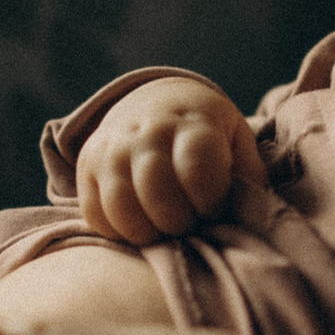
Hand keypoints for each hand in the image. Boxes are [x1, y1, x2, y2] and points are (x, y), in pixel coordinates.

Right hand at [74, 78, 260, 243]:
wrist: (158, 101)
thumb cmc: (209, 136)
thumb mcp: (237, 143)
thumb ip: (247, 177)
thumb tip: (248, 215)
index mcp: (193, 121)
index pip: (197, 168)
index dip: (210, 202)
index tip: (215, 210)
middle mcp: (147, 129)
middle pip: (156, 190)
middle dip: (179, 222)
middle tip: (190, 225)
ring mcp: (112, 147)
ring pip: (120, 206)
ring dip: (147, 233)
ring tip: (165, 230)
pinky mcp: (87, 165)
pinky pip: (95, 214)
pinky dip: (118, 232)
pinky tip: (140, 225)